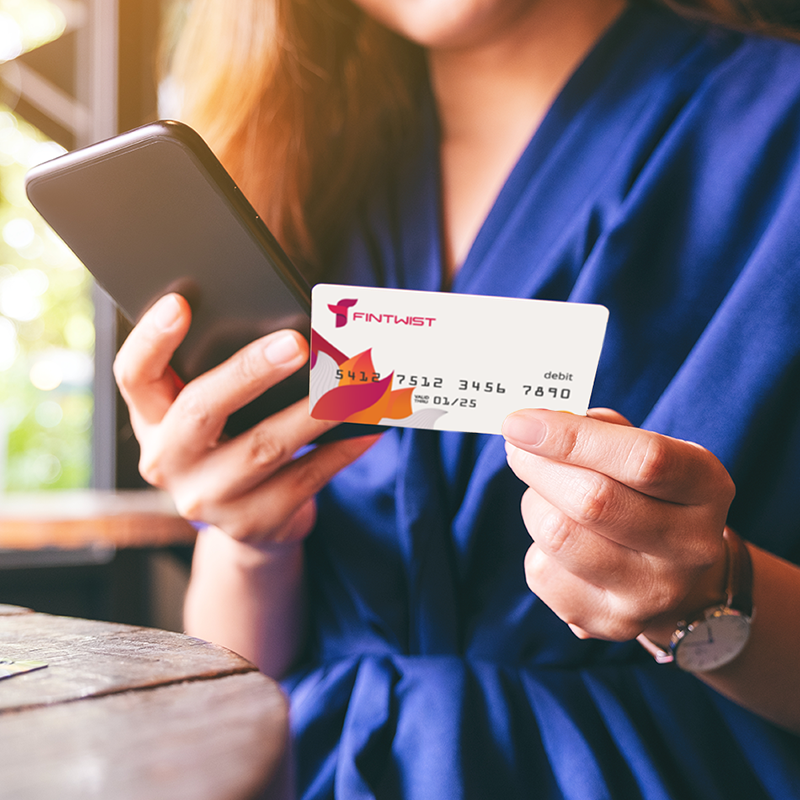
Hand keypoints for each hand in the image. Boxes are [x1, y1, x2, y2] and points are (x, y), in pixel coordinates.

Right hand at [114, 293, 378, 547]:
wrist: (249, 524)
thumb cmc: (232, 444)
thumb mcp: (212, 414)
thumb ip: (228, 377)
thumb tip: (295, 332)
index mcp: (152, 420)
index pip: (134, 376)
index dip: (151, 339)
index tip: (180, 302)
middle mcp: (169, 462)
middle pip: (201, 410)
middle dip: (250, 372)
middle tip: (297, 343)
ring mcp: (209, 499)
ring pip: (264, 447)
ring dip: (313, 411)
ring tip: (351, 384)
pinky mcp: (254, 522)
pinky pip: (306, 479)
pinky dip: (342, 449)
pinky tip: (369, 426)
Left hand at [502, 408, 735, 641]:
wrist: (675, 577)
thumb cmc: (648, 495)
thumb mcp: (647, 452)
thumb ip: (602, 431)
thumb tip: (540, 423)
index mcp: (706, 488)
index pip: (642, 459)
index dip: (571, 437)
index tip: (520, 422)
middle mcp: (690, 546)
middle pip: (593, 501)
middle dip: (539, 466)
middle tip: (517, 448)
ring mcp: (652, 593)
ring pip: (558, 536)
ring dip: (535, 503)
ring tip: (543, 494)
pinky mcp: (610, 621)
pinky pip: (542, 572)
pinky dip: (536, 546)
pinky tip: (557, 542)